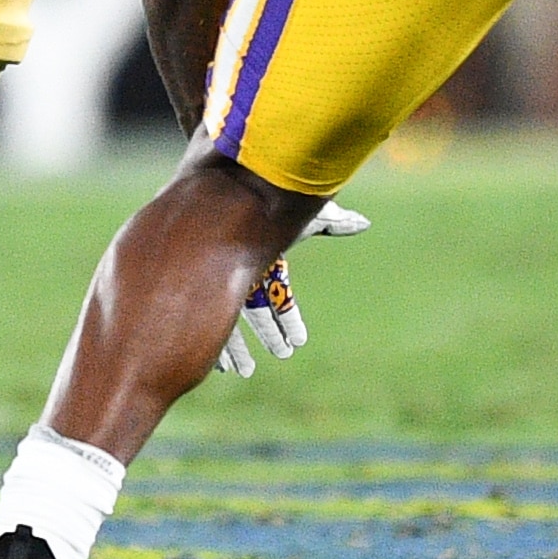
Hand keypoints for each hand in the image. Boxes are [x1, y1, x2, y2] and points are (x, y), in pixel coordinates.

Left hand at [215, 200, 368, 376]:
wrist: (210, 186)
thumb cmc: (257, 197)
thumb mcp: (297, 214)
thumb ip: (331, 222)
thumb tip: (364, 223)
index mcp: (263, 257)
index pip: (281, 296)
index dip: (289, 319)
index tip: (300, 342)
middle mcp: (239, 268)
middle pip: (256, 311)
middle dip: (269, 334)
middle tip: (283, 355)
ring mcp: (214, 275)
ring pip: (228, 319)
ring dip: (238, 348)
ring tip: (246, 372)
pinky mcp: (192, 281)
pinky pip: (201, 318)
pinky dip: (212, 340)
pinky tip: (216, 361)